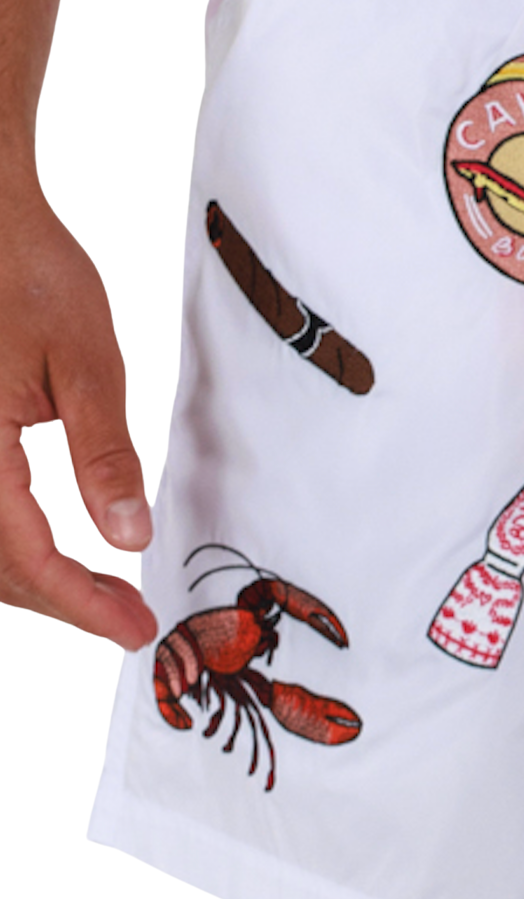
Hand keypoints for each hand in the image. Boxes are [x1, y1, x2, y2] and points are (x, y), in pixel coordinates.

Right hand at [0, 182, 155, 647]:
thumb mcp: (87, 361)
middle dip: (59, 601)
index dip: (80, 603)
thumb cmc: (27, 271)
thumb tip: (129, 536)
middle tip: (129, 616)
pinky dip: (6, 545)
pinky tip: (52, 552)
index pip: (22, 557)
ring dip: (29, 580)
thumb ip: (104, 453)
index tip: (135, 627)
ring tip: (100, 593)